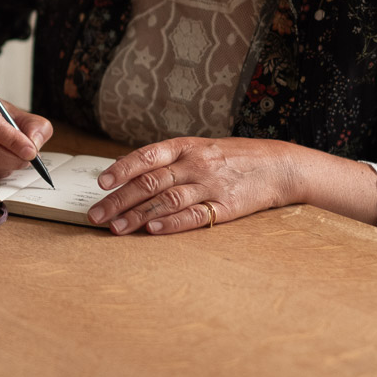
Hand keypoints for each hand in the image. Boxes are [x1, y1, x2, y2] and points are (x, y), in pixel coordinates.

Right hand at [0, 89, 52, 181]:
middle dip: (11, 159)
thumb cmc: (2, 120)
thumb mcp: (23, 116)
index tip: (30, 152)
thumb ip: (36, 127)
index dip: (13, 140)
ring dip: (4, 167)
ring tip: (14, 158)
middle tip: (27, 159)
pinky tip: (1, 163)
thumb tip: (33, 145)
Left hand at [87, 136, 296, 234]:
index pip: (147, 156)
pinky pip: (195, 216)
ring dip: (138, 216)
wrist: (279, 165)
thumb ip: (171, 161)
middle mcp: (196, 164)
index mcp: (187, 146)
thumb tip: (132, 177)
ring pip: (167, 200)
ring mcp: (211, 185)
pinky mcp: (225, 207)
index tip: (102, 183)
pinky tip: (154, 230)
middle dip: (119, 200)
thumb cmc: (235, 158)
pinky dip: (172, 223)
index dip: (122, 169)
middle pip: (151, 182)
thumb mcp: (203, 149)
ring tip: (116, 228)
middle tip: (97, 215)